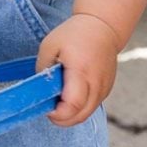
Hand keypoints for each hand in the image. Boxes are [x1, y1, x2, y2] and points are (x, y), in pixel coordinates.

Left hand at [36, 13, 120, 127]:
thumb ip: (43, 68)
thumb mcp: (49, 45)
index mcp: (80, 71)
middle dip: (62, 119)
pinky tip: (69, 96)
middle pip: (80, 115)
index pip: (72, 104)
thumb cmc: (73, 34)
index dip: (58, 114)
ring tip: (58, 101)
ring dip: (71, 115)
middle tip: (49, 109)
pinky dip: (80, 108)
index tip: (47, 109)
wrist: (102, 27)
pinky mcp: (107, 89)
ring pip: (87, 114)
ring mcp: (104, 88)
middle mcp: (96, 83)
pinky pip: (92, 106)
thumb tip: (40, 88)